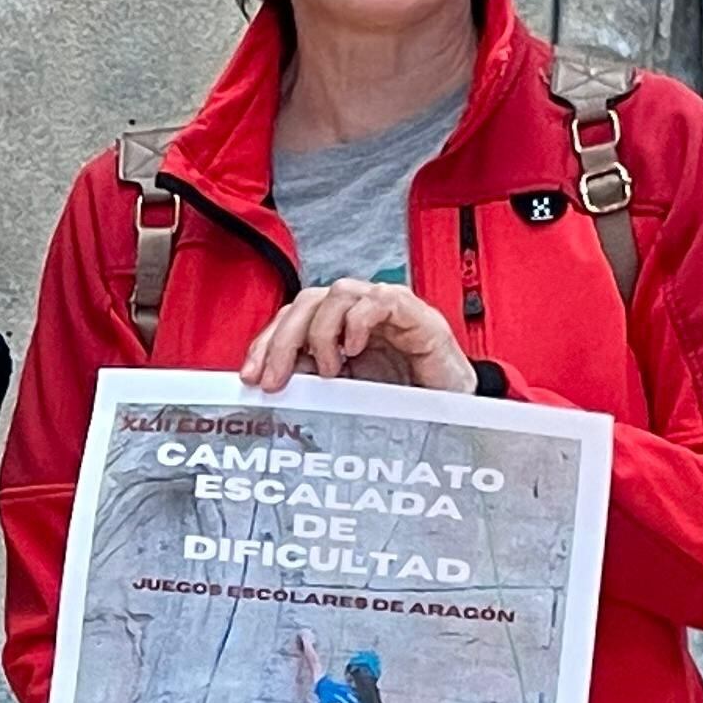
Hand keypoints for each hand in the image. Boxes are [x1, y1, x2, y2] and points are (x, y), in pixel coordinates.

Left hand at [238, 280, 470, 395]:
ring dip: (321, 332)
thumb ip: (310, 382)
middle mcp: (357, 312)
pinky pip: (380, 300)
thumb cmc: (404, 399)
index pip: (290, 319)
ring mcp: (385, 308)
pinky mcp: (414, 313)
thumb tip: (271, 382)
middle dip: (282, 340)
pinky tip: (354, 350)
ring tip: (328, 370)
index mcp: (337, 327)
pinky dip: (359, 322)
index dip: (266, 343)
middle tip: (274, 378)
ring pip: (337, 294)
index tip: (250, 376)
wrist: (452, 408)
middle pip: (306, 302)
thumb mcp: (344, 394)